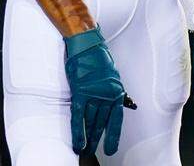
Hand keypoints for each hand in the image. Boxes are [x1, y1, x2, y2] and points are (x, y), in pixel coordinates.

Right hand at [63, 26, 134, 155]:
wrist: (86, 43)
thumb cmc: (97, 56)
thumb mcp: (110, 74)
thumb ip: (110, 90)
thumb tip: (113, 103)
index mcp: (116, 91)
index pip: (116, 119)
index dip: (113, 135)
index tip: (111, 148)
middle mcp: (106, 94)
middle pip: (101, 122)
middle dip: (97, 138)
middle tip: (93, 150)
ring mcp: (93, 93)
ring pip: (90, 121)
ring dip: (87, 137)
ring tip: (84, 149)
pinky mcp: (80, 91)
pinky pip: (79, 115)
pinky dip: (78, 130)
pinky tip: (78, 142)